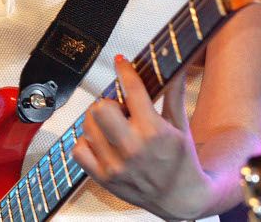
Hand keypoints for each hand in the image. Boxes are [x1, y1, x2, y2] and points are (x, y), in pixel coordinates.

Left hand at [72, 54, 214, 219]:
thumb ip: (174, 94)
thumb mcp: (182, 125)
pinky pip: (78, 150)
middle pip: (101, 107)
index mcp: (154, 131)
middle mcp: (132, 148)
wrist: (181, 197)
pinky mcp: (103, 178)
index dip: (125, 70)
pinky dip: (87, 142)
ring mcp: (115, 165)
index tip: (122, 62)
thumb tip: (176, 68)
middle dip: (109, 101)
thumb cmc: (182, 161)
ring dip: (98, 120)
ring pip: (87, 126)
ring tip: (114, 126)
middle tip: (120, 107)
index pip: (132, 90)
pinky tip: (102, 141)